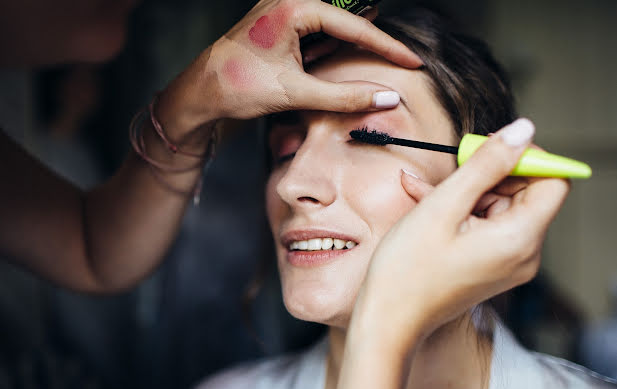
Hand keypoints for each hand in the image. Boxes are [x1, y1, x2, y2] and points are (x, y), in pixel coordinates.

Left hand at [156, 0, 421, 141]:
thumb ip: (345, 96)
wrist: (200, 93)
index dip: (387, 48)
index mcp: (294, 7)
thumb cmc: (238, 86)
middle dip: (371, 44)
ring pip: (330, 28)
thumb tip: (385, 98)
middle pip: (345, 23)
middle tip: (402, 61)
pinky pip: (314, 34)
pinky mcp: (278, 27)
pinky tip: (338, 62)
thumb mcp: (297, 93)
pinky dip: (329, 50)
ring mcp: (282, 12)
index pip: (354, 27)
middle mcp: (288, 1)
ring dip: (350, 47)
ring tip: (377, 63)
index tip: (413, 61)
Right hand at [356, 118, 570, 347]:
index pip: (553, 181)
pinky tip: (425, 202)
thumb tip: (523, 130)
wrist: (388, 320)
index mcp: (519, 239)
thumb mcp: (443, 206)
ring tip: (424, 190)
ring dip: (467, 191)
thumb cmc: (408, 270)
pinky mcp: (490, 265)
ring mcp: (507, 262)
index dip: (526, 157)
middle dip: (489, 173)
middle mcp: (523, 253)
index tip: (489, 149)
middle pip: (525, 193)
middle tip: (452, 166)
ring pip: (499, 207)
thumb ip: (486, 165)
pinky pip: (486, 225)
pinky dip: (461, 210)